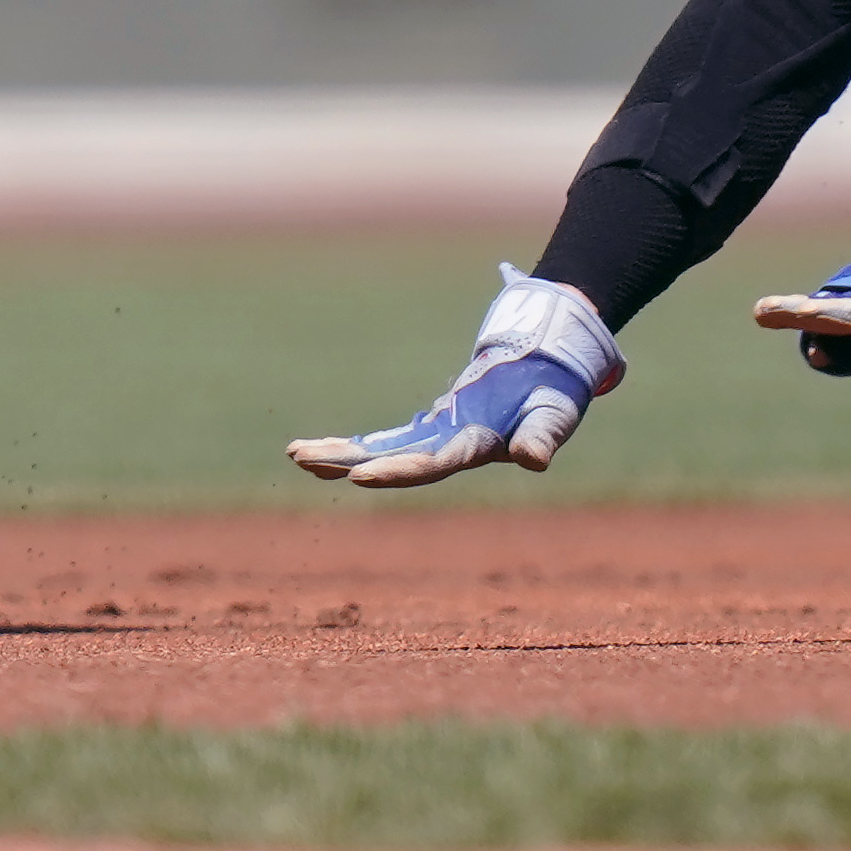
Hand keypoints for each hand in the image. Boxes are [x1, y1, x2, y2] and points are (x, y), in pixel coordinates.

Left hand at [285, 353, 602, 485]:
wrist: (551, 376)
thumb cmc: (555, 395)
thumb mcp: (555, 414)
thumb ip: (544, 436)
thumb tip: (533, 460)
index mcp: (475, 448)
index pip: (430, 464)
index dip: (396, 471)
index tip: (359, 475)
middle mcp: (447, 449)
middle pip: (391, 461)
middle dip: (348, 462)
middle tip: (302, 458)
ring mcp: (434, 439)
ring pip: (379, 451)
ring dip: (338, 455)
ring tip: (295, 454)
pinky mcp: (429, 427)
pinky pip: (383, 438)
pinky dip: (352, 444)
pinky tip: (315, 451)